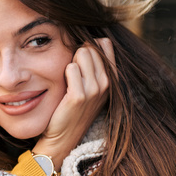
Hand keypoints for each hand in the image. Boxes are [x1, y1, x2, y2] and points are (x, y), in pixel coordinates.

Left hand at [32, 38, 114, 166]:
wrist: (63, 136)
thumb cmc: (73, 106)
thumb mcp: (90, 85)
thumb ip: (94, 63)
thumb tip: (94, 39)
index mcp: (112, 78)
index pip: (105, 43)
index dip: (89, 45)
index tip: (80, 59)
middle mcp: (107, 83)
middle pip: (90, 47)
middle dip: (77, 54)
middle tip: (72, 75)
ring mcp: (95, 90)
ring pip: (81, 54)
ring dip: (70, 63)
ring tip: (69, 82)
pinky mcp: (79, 96)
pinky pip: (70, 68)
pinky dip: (64, 73)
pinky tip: (64, 87)